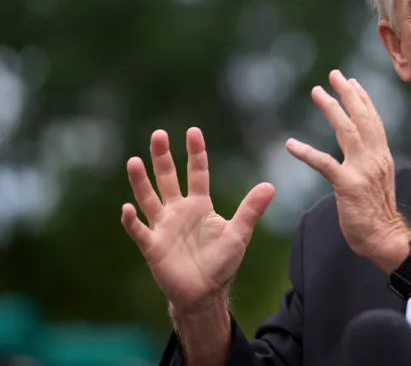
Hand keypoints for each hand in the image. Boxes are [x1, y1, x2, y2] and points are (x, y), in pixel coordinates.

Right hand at [121, 127, 274, 312]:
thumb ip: (251, 209)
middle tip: (158, 134)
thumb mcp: (239, 233)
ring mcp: (163, 227)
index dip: (195, 153)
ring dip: (141, 181)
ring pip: (149, 199)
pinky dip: (132, 220)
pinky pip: (139, 231)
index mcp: (199, 205)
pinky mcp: (153, 246)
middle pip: (168, 178)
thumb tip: (270, 186)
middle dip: (162, 157)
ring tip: (134, 161)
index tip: (193, 132)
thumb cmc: (221, 262)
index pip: (197, 173)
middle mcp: (178, 211)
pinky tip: (128, 208)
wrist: (204, 292)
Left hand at [286, 70, 410, 266]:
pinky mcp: (348, 185)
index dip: (363, 99)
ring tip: (318, 92)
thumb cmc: (379, 215)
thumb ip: (370, 163)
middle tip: (335, 74)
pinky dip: (306, 152)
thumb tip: (362, 152)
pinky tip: (291, 144)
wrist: (386, 239)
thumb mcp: (380, 181)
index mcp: (382, 156)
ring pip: (346, 130)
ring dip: (331, 108)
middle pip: (362, 117)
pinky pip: (324, 163)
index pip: (373, 120)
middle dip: (348, 93)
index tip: (353, 82)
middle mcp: (375, 157)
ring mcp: (362, 170)